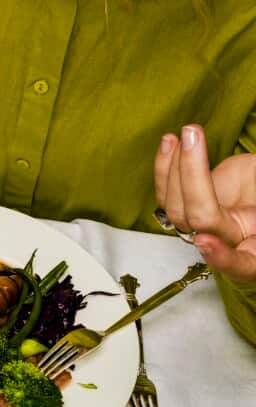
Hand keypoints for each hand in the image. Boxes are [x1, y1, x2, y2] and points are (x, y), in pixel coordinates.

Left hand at [155, 124, 255, 281]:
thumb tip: (252, 173)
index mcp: (255, 252)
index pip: (241, 265)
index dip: (222, 258)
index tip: (206, 241)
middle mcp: (228, 243)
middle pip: (201, 220)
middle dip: (193, 177)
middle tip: (193, 137)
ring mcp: (205, 226)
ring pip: (177, 207)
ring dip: (176, 165)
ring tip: (186, 133)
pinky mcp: (188, 208)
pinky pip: (168, 195)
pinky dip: (166, 167)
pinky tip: (170, 143)